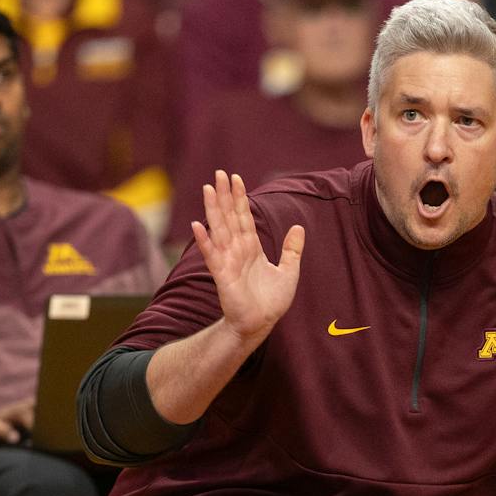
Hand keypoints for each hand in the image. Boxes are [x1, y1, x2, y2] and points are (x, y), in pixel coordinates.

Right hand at [190, 170, 304, 345]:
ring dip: (213, 210)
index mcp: (251, 247)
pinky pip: (212, 255)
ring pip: (219, 229)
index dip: (240, 198)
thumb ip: (292, 250)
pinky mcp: (222, 275)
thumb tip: (299, 227)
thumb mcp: (289, 271)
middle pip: (229, 217)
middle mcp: (237, 250)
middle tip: (219, 172)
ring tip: (208, 189)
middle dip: (225, 195)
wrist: (262, 323)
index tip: (236, 178)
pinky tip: (197, 225)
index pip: (244, 217)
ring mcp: (228, 260)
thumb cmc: (272, 301)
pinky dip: (204, 241)